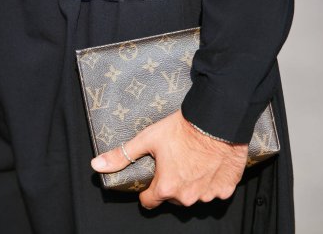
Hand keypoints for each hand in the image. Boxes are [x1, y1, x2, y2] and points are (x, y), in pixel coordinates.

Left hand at [91, 109, 247, 208]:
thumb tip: (97, 165)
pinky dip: (212, 181)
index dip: (148, 191)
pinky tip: (210, 165)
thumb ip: (122, 155)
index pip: (149, 202)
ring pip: (195, 195)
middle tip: (175, 162)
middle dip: (172, 185)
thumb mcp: (148, 139)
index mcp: (167, 187)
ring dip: (193, 183)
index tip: (152, 179)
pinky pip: (215, 191)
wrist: (217, 120)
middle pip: (173, 198)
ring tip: (194, 161)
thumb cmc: (183, 129)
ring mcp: (208, 193)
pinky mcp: (226, 188)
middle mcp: (187, 196)